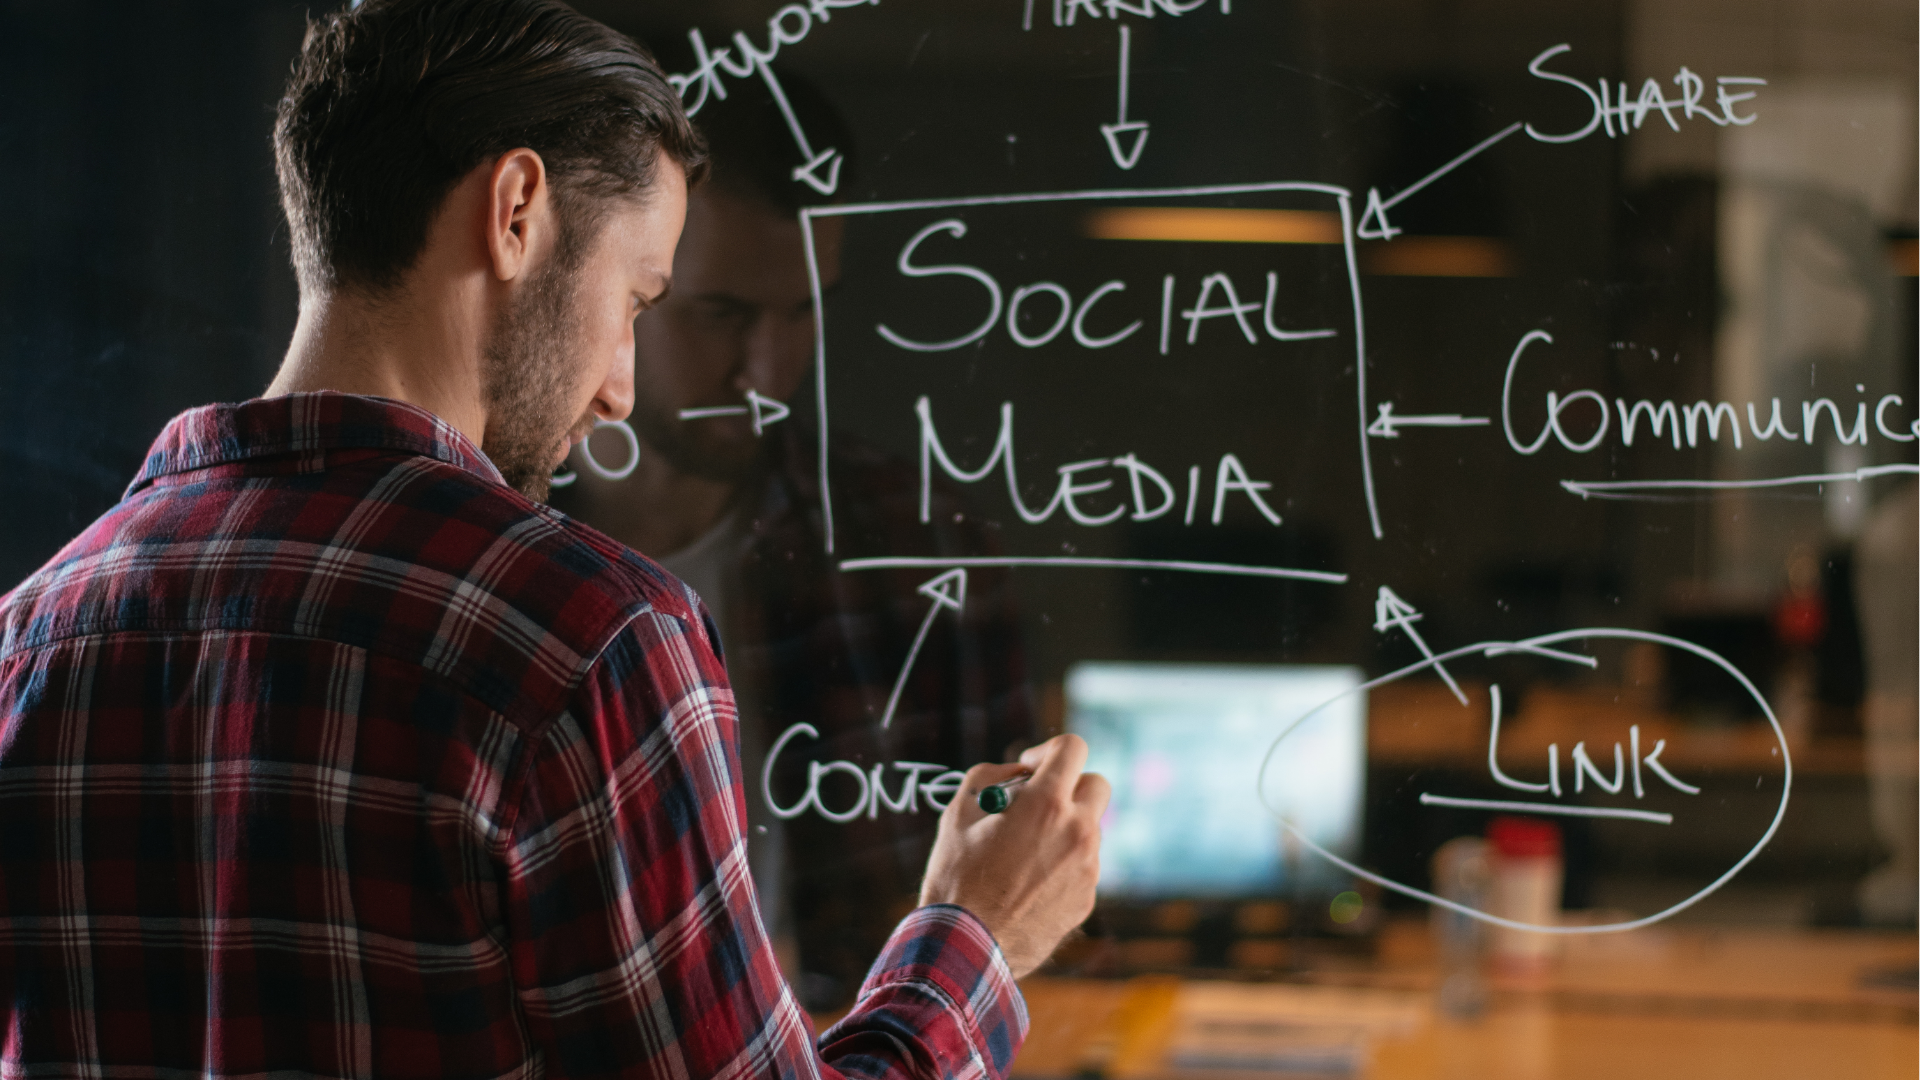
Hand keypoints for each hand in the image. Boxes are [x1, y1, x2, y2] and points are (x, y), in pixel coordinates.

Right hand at [917, 733, 1109, 978]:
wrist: (966, 948)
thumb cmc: (956, 878)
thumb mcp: (958, 813)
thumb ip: (990, 777)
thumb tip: (1017, 773)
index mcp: (1047, 804)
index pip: (1073, 749)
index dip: (1049, 751)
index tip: (1029, 768)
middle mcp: (1078, 832)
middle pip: (1096, 785)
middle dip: (1069, 786)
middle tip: (1037, 803)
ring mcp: (1087, 869)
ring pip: (1088, 829)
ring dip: (1064, 828)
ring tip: (1021, 853)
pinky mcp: (1086, 900)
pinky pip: (1082, 867)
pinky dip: (1062, 865)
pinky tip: (1026, 884)